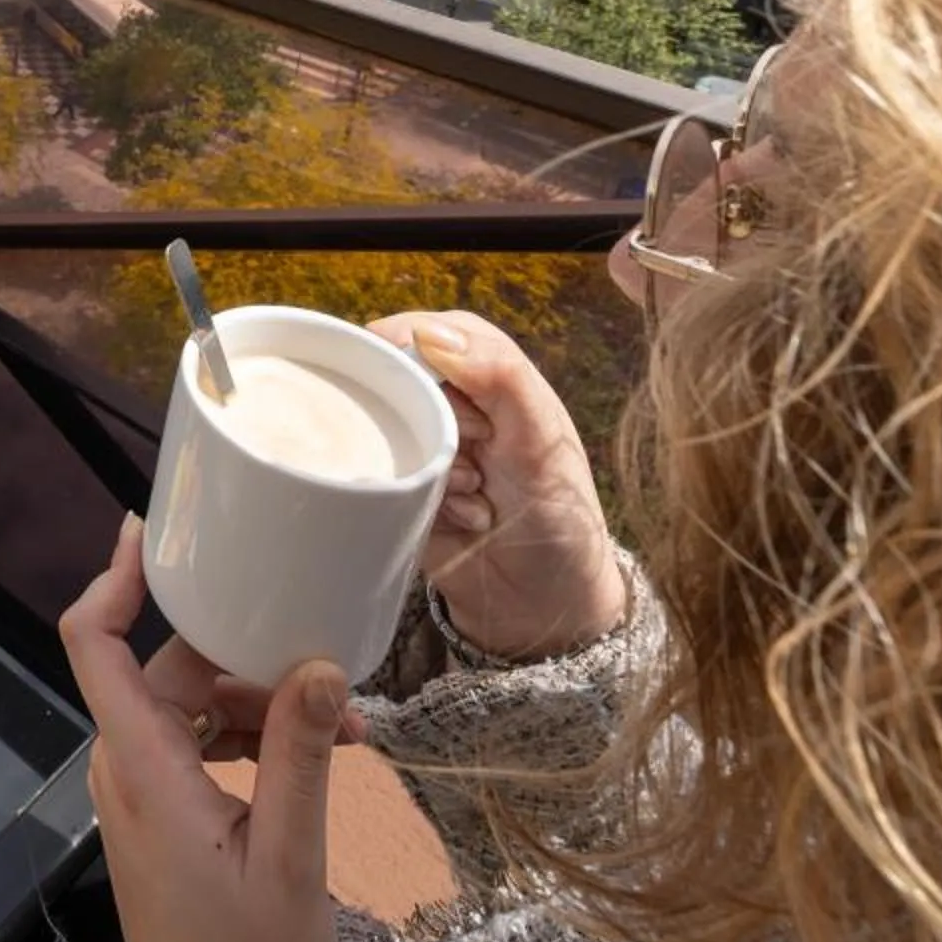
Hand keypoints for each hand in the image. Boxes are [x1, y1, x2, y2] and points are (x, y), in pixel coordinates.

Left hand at [60, 515, 351, 941]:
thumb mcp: (291, 856)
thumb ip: (303, 754)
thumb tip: (321, 665)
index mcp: (141, 770)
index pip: (92, 645)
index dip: (112, 577)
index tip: (149, 527)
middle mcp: (125, 772)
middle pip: (168, 669)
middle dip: (245, 656)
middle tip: (330, 670)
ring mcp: (139, 795)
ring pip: (191, 707)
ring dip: (262, 704)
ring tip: (348, 729)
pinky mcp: (161, 816)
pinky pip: (198, 746)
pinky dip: (254, 739)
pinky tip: (319, 751)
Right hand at [367, 311, 625, 662]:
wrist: (544, 609)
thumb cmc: (560, 516)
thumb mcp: (544, 439)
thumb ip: (500, 376)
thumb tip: (429, 332)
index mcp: (493, 378)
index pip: (435, 333)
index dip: (416, 346)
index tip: (398, 366)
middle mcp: (454, 409)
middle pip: (400, 379)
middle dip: (426, 415)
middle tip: (473, 453)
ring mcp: (425, 452)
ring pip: (385, 430)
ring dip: (427, 463)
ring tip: (476, 493)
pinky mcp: (402, 495)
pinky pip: (381, 480)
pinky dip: (418, 498)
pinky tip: (464, 519)